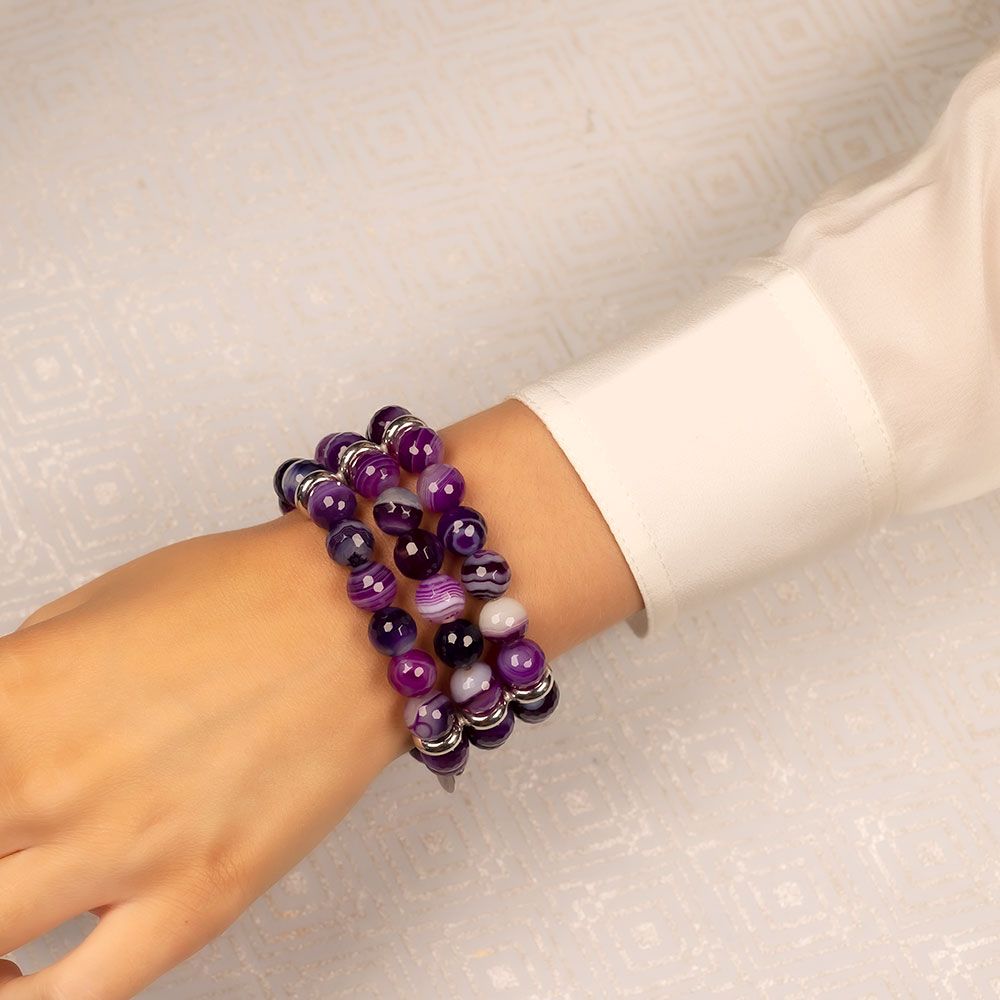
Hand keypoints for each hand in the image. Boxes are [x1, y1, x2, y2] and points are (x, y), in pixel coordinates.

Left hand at [0, 398, 641, 998]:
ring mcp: (126, 850)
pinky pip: (77, 999)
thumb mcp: (93, 605)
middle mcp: (53, 779)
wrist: (367, 616)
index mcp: (13, 692)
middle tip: (3, 837)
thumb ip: (14, 685)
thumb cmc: (244, 592)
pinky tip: (29, 970)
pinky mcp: (200, 897)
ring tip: (0, 916)